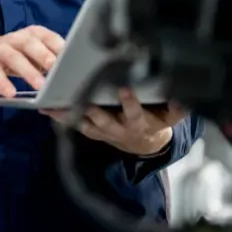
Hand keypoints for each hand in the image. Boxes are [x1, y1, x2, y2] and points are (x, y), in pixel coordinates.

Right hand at [0, 25, 64, 96]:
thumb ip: (48, 59)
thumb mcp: (31, 54)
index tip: (70, 57)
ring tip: (39, 86)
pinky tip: (11, 93)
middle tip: (55, 68)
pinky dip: (3, 83)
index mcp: (31, 34)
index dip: (58, 45)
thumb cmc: (13, 56)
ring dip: (28, 72)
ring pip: (14, 58)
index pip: (47, 36)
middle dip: (44, 55)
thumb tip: (70, 72)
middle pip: (30, 44)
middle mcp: (16, 38)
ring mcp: (0, 49)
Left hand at [44, 90, 188, 156]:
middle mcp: (119, 128)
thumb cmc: (157, 121)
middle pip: (104, 119)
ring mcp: (103, 131)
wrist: (144, 143)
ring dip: (69, 113)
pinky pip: (74, 124)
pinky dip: (60, 117)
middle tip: (79, 95)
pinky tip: (46, 107)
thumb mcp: (172, 116)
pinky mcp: (92, 131)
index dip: (130, 102)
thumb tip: (185, 97)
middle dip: (93, 108)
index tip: (124, 88)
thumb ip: (179, 108)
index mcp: (139, 123)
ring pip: (84, 122)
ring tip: (53, 102)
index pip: (135, 113)